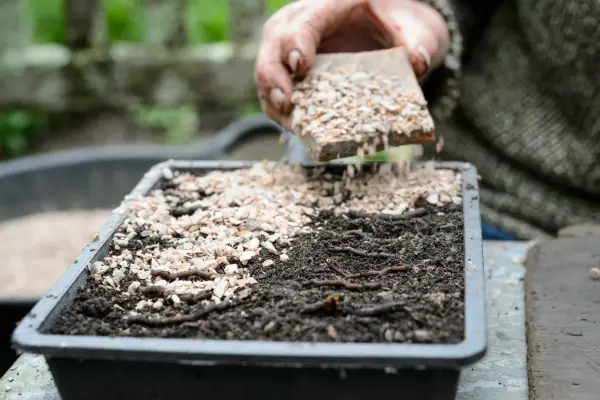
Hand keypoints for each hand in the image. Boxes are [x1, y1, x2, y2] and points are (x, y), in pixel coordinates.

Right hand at [254, 0, 449, 126]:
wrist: (391, 32)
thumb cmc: (398, 25)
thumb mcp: (415, 27)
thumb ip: (419, 41)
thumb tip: (418, 61)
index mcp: (330, 4)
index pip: (303, 21)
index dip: (296, 43)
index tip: (301, 67)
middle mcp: (302, 21)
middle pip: (274, 42)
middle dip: (274, 74)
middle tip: (286, 101)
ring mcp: (292, 46)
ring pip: (268, 67)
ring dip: (272, 98)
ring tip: (288, 121)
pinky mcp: (291, 69)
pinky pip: (275, 89)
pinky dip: (279, 109)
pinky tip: (293, 125)